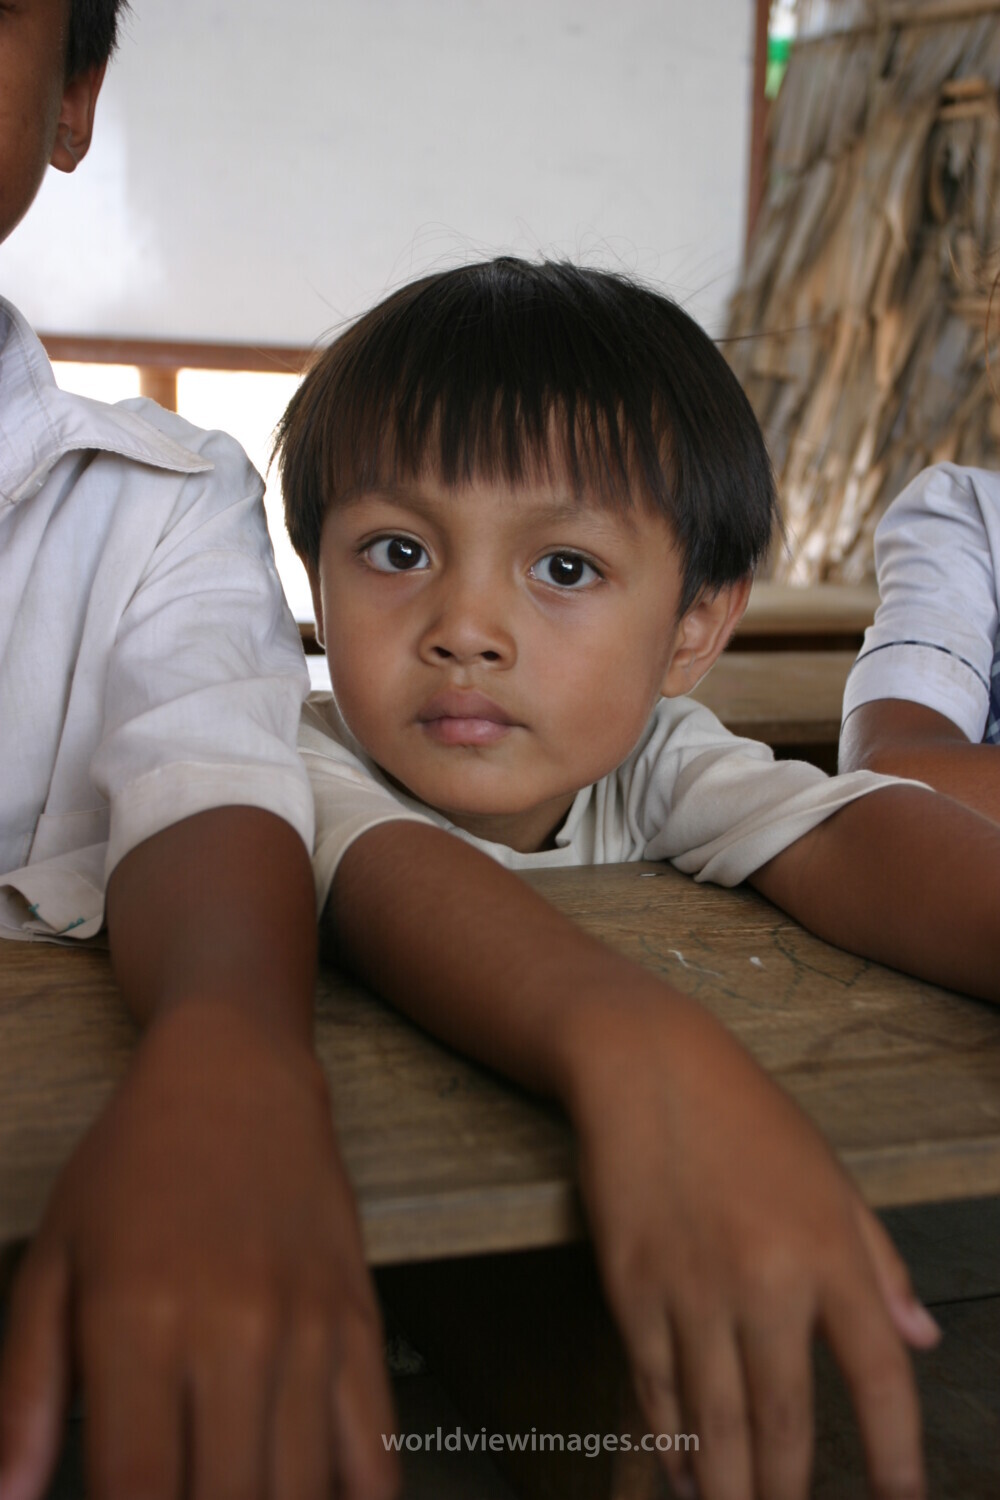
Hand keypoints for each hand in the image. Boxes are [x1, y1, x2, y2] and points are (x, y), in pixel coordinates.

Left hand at [0, 997, 399, 1499]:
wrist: (237, 1073)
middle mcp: (232, 1330)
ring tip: (231, 1493)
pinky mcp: (359, 1317)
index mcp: (137, 1320)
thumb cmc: (132, 1164)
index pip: (135, 1492)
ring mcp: (307, 1326)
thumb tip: (9, 1496)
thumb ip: (24, 1390)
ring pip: (300, 1493)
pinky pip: (376, 1447)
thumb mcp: (52, 1260)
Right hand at [565, 989, 938, 1499]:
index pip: (879, 1375)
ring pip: (716, 1422)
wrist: (644, 1066)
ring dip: (729, 1487)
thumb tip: (924, 1338)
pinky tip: (683, 1475)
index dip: (895, 1455)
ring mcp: (691, 1289)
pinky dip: (670, 1444)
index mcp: (828, 1249)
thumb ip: (880, 1263)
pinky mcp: (630, 1289)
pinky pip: (655, 1388)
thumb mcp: (831, 1175)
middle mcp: (765, 1280)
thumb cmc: (746, 1115)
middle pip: (786, 1421)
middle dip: (789, 1495)